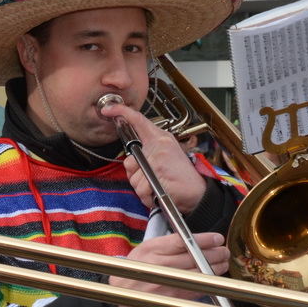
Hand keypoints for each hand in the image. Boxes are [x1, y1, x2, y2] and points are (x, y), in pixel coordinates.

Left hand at [101, 100, 206, 214]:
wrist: (198, 191)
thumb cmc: (181, 176)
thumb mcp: (167, 156)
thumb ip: (148, 154)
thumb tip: (130, 161)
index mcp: (160, 138)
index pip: (139, 121)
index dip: (122, 112)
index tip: (109, 109)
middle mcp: (159, 145)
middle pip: (129, 162)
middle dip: (136, 176)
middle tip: (151, 180)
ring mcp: (158, 159)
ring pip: (133, 179)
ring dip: (143, 189)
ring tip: (157, 188)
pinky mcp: (158, 173)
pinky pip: (141, 190)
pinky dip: (147, 197)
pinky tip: (158, 194)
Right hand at [109, 231, 230, 306]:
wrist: (121, 300)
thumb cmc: (132, 273)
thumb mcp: (142, 252)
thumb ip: (165, 246)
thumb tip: (192, 241)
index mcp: (151, 249)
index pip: (183, 240)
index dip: (204, 239)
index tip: (217, 238)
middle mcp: (159, 264)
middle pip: (194, 256)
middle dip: (215, 253)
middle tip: (224, 251)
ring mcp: (165, 282)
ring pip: (198, 272)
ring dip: (215, 268)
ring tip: (223, 264)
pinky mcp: (171, 298)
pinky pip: (195, 289)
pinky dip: (207, 283)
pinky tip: (213, 278)